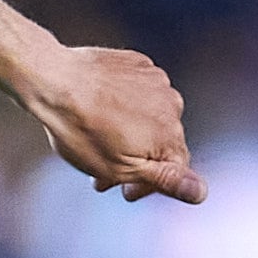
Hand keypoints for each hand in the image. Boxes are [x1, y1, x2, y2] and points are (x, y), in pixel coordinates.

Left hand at [18, 44, 206, 204]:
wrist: (54, 80)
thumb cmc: (82, 129)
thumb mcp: (121, 168)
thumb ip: (166, 180)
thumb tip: (202, 193)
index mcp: (171, 137)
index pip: (175, 171)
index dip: (149, 185)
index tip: (125, 191)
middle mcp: (173, 107)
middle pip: (161, 143)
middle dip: (135, 160)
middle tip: (103, 172)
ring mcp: (157, 82)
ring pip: (150, 116)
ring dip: (131, 131)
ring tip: (97, 140)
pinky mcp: (139, 64)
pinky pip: (139, 92)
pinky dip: (124, 106)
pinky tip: (100, 111)